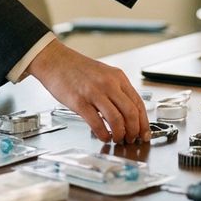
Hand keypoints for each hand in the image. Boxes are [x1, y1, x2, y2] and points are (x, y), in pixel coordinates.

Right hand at [26, 38, 149, 142]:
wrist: (56, 61)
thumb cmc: (78, 69)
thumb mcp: (104, 74)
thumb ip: (116, 91)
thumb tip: (128, 114)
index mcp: (118, 77)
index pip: (138, 103)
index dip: (144, 122)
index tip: (145, 133)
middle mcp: (109, 84)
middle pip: (131, 113)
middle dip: (134, 131)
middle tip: (131, 139)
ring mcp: (94, 92)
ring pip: (116, 119)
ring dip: (120, 135)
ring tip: (117, 139)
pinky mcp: (79, 102)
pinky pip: (97, 123)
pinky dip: (103, 134)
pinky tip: (103, 137)